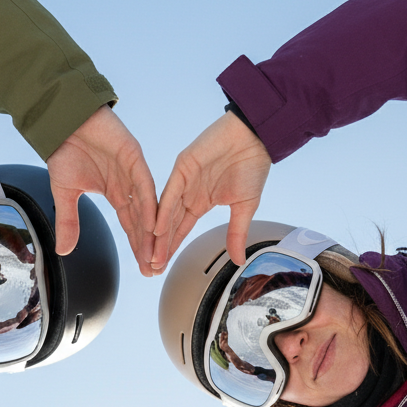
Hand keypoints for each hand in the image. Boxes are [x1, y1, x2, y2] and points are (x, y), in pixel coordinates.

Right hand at [46, 106, 157, 275]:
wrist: (62, 122)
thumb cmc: (64, 151)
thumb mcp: (65, 193)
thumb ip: (68, 221)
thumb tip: (64, 251)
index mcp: (116, 193)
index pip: (131, 226)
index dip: (138, 247)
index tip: (145, 268)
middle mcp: (129, 185)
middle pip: (143, 221)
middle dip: (149, 246)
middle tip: (155, 269)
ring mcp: (134, 171)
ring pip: (148, 206)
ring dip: (152, 232)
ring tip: (156, 254)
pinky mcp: (134, 157)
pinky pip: (145, 185)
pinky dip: (148, 206)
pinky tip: (152, 226)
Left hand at [153, 112, 270, 270]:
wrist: (255, 138)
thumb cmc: (252, 166)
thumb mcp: (245, 207)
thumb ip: (236, 233)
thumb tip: (238, 261)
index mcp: (200, 202)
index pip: (180, 229)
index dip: (171, 248)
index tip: (163, 267)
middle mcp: (187, 193)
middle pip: (168, 225)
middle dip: (160, 248)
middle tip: (151, 269)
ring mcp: (183, 180)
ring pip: (165, 212)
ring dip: (157, 235)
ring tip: (151, 256)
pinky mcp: (182, 168)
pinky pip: (170, 193)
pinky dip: (163, 211)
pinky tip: (156, 229)